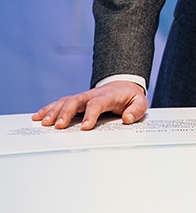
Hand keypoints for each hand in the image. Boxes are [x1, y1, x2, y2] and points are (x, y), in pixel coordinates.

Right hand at [31, 81, 148, 130]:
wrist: (124, 85)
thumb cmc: (130, 97)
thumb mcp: (140, 102)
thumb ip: (137, 110)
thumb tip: (127, 118)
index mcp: (108, 95)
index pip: (97, 103)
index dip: (91, 114)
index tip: (85, 127)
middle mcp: (93, 94)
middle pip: (76, 100)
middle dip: (66, 113)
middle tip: (59, 127)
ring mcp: (83, 97)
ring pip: (66, 101)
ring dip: (54, 111)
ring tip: (43, 123)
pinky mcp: (76, 101)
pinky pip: (60, 103)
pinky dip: (48, 109)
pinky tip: (37, 117)